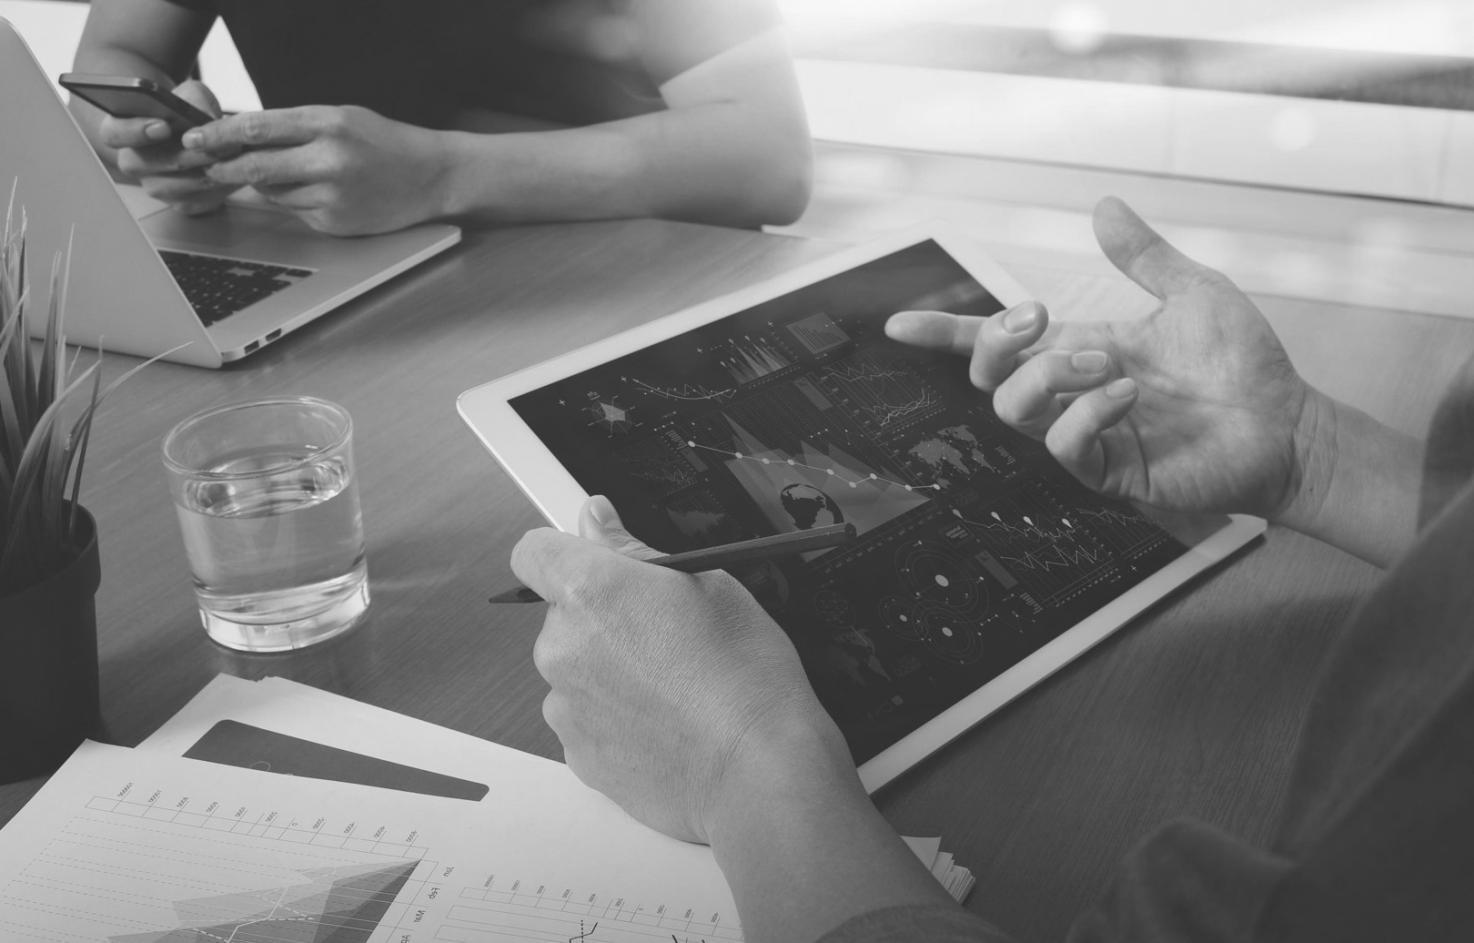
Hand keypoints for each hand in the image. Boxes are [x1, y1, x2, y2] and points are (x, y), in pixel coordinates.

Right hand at [97, 79, 236, 214]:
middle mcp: (134, 163)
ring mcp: (157, 187)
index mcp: (121, 131)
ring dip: (209, 171)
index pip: (115, 134)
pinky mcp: (183, 204)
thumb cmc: (183, 112)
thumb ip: (193, 98)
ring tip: (233, 156)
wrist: (194, 136)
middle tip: (215, 145)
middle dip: (188, 155)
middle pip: (152, 165)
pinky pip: (202, 200)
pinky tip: (236, 171)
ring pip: (181, 186)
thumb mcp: (189, 95)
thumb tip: (202, 114)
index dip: (136, 131)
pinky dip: (222, 187)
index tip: (162, 126)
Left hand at [182, 105, 450, 234]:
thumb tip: (240, 135)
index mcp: (329, 124)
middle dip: (225, 167)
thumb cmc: (385, 142)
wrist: (432, 177)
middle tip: (209, 166)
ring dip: (267, 185)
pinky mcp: (335, 222)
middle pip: (255, 166)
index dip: (219, 134)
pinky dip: (296, 202)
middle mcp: (329, 160)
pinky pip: (295, 211)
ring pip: (272, 192)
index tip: (195, 137)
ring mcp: (332, 195)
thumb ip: (295, 126)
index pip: (257, 127)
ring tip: (298, 174)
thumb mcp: (342, 118)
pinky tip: (323, 193)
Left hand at [510, 496, 849, 842]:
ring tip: (674, 685)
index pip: (534, 551)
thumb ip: (634, 550)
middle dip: (603, 618)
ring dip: (609, 670)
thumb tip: (597, 523)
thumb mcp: (710, 582)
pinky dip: (616, 716)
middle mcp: (562, 648)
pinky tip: (666, 721)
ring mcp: (565, 707)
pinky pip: (587, 719)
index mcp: (589, 592)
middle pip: (562, 615)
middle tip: (664, 633)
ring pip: (576, 670)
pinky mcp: (577, 755)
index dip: (564, 551)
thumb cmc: (745, 679)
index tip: (597, 562)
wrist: (759, 771)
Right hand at [887, 197, 1321, 520]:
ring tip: (1107, 361)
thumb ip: (1142, 256)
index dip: (943, 333)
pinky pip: (1063, 445)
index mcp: (1080, 349)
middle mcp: (1072, 392)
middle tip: (1040, 317)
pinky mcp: (1109, 469)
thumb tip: (1103, 206)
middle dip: (994, 341)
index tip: (897, 324)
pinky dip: (1087, 412)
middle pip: (988, 376)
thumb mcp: (1191, 293)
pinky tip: (1128, 394)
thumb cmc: (1242, 366)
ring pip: (1013, 410)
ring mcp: (1087, 433)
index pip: (995, 344)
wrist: (1286, 423)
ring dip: (1048, 375)